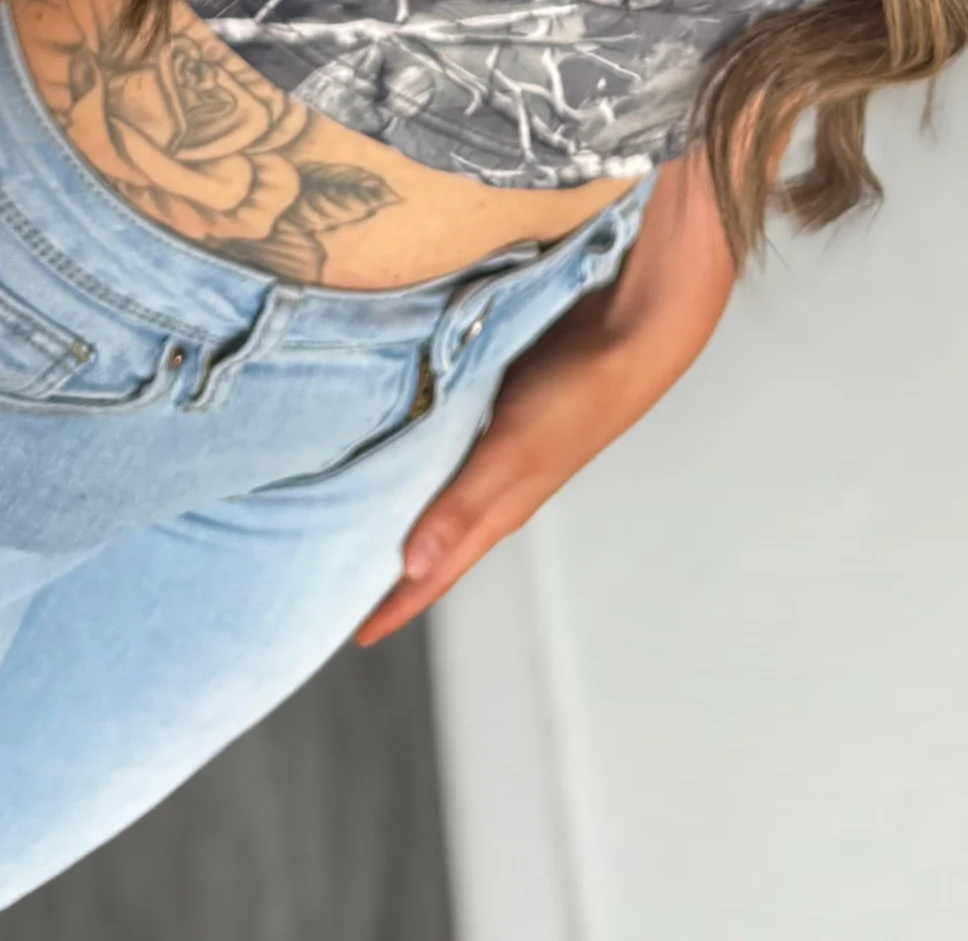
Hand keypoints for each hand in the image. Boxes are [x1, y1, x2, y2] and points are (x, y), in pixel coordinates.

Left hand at [354, 296, 652, 645]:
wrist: (625, 332)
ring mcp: (501, 446)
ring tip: (356, 514)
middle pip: (435, 540)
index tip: (356, 636)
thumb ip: (462, 506)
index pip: (439, 573)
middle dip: (393, 569)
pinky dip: (419, 456)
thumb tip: (411, 568)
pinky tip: (398, 440)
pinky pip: (447, 445)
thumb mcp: (512, 453)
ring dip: (402, 508)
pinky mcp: (500, 406)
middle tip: (342, 580)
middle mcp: (497, 486)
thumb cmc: (576, 397)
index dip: (397, 605)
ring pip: (440, 491)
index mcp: (500, 509)